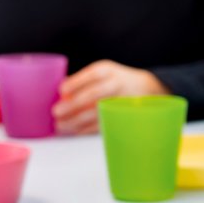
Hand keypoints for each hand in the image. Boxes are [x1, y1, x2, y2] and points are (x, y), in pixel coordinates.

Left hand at [52, 60, 166, 134]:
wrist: (146, 88)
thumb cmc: (115, 80)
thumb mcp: (101, 73)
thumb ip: (82, 81)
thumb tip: (59, 93)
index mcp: (108, 71)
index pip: (92, 75)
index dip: (76, 82)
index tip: (61, 90)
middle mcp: (116, 84)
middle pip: (94, 94)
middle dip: (73, 104)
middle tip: (56, 111)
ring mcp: (120, 102)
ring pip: (97, 112)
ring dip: (76, 121)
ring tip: (61, 125)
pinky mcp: (121, 117)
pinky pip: (101, 124)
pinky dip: (86, 129)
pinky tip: (74, 131)